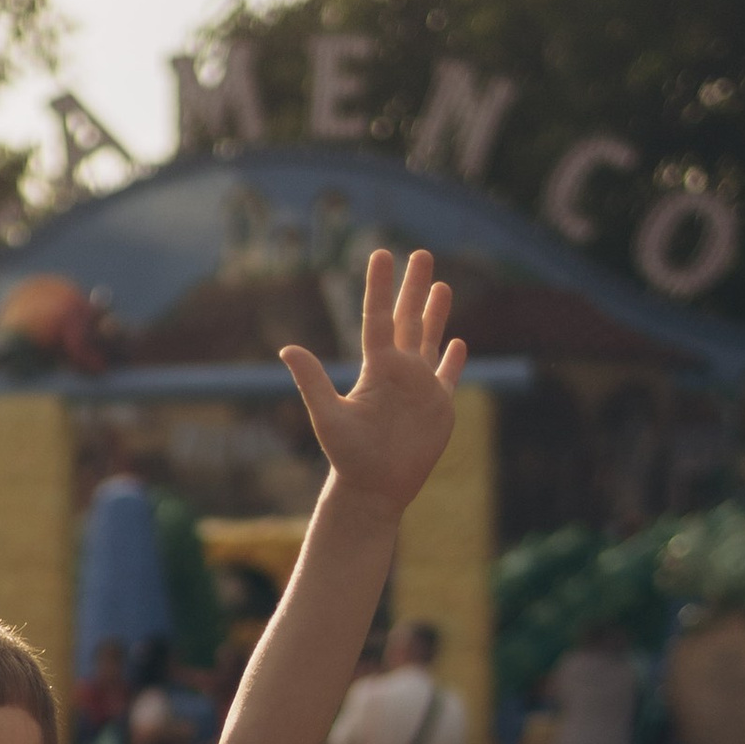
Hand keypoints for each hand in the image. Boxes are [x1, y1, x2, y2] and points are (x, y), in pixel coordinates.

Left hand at [280, 248, 465, 516]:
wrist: (373, 490)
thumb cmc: (348, 457)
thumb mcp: (329, 417)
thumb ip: (313, 381)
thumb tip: (287, 349)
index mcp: (377, 368)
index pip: (380, 318)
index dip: (380, 287)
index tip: (382, 254)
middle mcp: (399, 371)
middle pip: (409, 319)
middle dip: (415, 287)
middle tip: (421, 253)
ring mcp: (420, 387)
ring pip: (430, 340)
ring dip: (436, 313)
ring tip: (440, 284)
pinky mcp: (438, 407)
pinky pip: (448, 376)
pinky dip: (453, 360)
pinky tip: (457, 342)